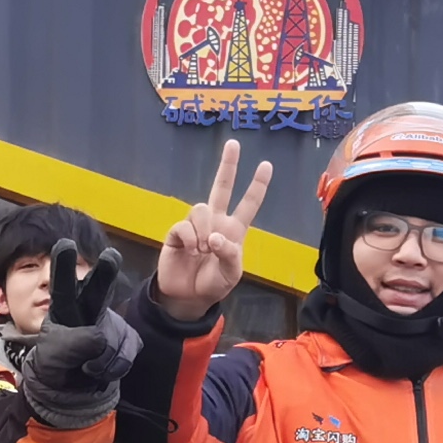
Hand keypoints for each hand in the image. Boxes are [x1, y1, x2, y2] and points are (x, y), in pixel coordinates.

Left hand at [15, 239, 135, 424]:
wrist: (71, 392)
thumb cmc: (56, 366)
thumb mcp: (53, 357)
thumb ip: (72, 344)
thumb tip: (99, 338)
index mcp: (64, 309)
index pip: (62, 286)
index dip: (64, 265)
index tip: (64, 244)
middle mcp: (89, 309)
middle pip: (98, 290)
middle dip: (106, 272)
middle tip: (111, 256)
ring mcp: (110, 324)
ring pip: (114, 336)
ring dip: (102, 359)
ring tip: (86, 367)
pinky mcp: (127, 340)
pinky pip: (127, 351)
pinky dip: (114, 367)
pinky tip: (101, 371)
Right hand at [150, 142, 272, 316]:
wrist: (188, 297)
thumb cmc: (213, 284)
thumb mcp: (231, 274)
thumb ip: (229, 254)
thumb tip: (214, 237)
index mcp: (234, 230)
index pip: (249, 203)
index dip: (258, 185)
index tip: (266, 165)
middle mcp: (216, 222)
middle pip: (222, 187)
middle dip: (228, 166)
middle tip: (234, 144)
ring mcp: (195, 226)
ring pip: (201, 208)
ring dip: (203, 230)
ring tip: (202, 250)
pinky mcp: (176, 233)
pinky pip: (183, 225)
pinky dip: (189, 239)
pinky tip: (190, 251)